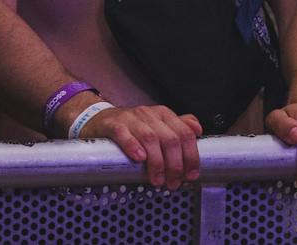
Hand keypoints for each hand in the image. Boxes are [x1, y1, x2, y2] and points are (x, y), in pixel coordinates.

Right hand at [80, 103, 202, 188]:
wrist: (99, 120)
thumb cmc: (131, 128)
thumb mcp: (157, 125)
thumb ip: (178, 126)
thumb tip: (197, 130)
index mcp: (163, 114)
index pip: (185, 132)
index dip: (191, 155)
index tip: (191, 174)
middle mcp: (149, 114)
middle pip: (170, 139)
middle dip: (175, 165)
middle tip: (173, 183)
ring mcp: (131, 118)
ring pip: (150, 138)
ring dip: (157, 163)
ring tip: (157, 180)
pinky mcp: (113, 124)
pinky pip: (124, 134)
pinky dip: (133, 146)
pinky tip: (139, 159)